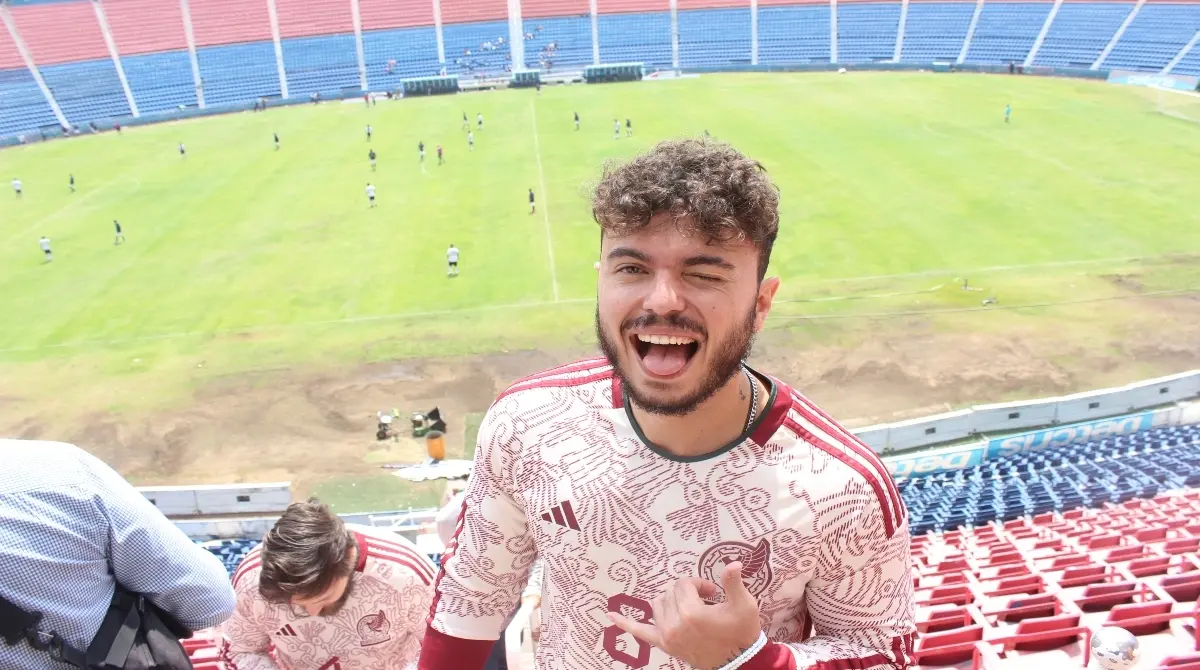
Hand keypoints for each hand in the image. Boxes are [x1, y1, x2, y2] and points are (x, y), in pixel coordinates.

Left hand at [606, 562, 761, 669]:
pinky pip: (640, 632)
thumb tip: (732, 563)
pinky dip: (626, 624)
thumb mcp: (743, 605)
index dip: (699, 584)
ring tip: (688, 607)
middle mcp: (674, 624)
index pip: (685, 584)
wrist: (738, 663)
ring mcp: (667, 635)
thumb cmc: (741, 632)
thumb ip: (733, 583)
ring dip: (671, 601)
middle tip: (706, 600)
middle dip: (687, 592)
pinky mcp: (664, 644)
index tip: (713, 592)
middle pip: (671, 592)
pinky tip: (611, 616)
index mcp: (692, 613)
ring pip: (658, 605)